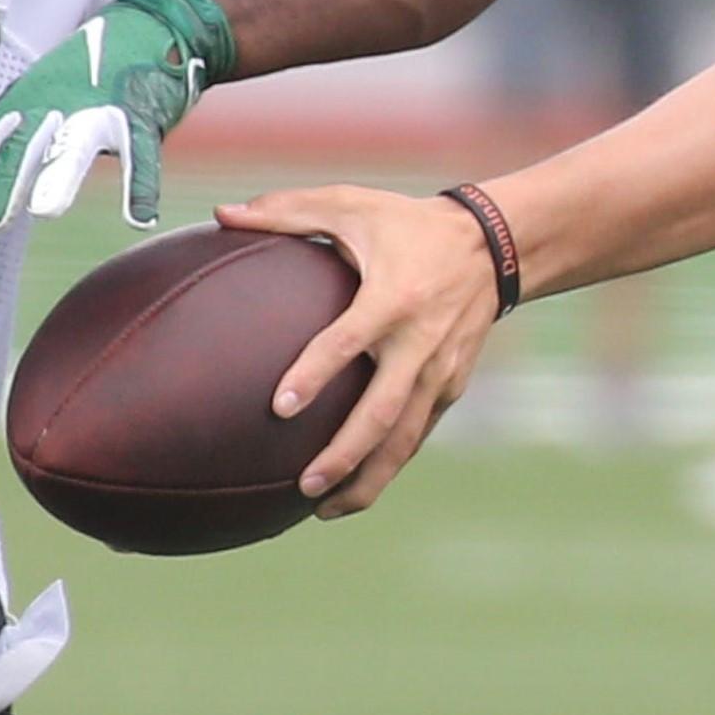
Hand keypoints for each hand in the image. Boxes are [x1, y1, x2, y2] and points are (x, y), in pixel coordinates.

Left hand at [0, 0, 234, 232]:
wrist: (149, 26)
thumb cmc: (84, 72)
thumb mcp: (32, 97)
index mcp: (22, 106)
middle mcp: (52, 106)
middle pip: (21, 147)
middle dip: (1, 183)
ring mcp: (96, 109)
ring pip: (75, 145)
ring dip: (59, 175)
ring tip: (46, 209)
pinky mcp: (138, 114)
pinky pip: (140, 153)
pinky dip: (141, 186)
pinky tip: (137, 219)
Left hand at [215, 184, 502, 516]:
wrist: (494, 244)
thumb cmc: (408, 222)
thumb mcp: (352, 204)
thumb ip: (286, 211)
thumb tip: (220, 214)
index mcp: (392, 297)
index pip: (348, 341)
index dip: (315, 374)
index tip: (280, 407)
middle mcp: (419, 341)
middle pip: (382, 413)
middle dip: (344, 455)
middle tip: (304, 485)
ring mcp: (440, 370)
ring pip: (405, 439)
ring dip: (367, 478)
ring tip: (324, 510)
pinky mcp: (451, 385)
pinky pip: (418, 434)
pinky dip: (388, 465)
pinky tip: (356, 488)